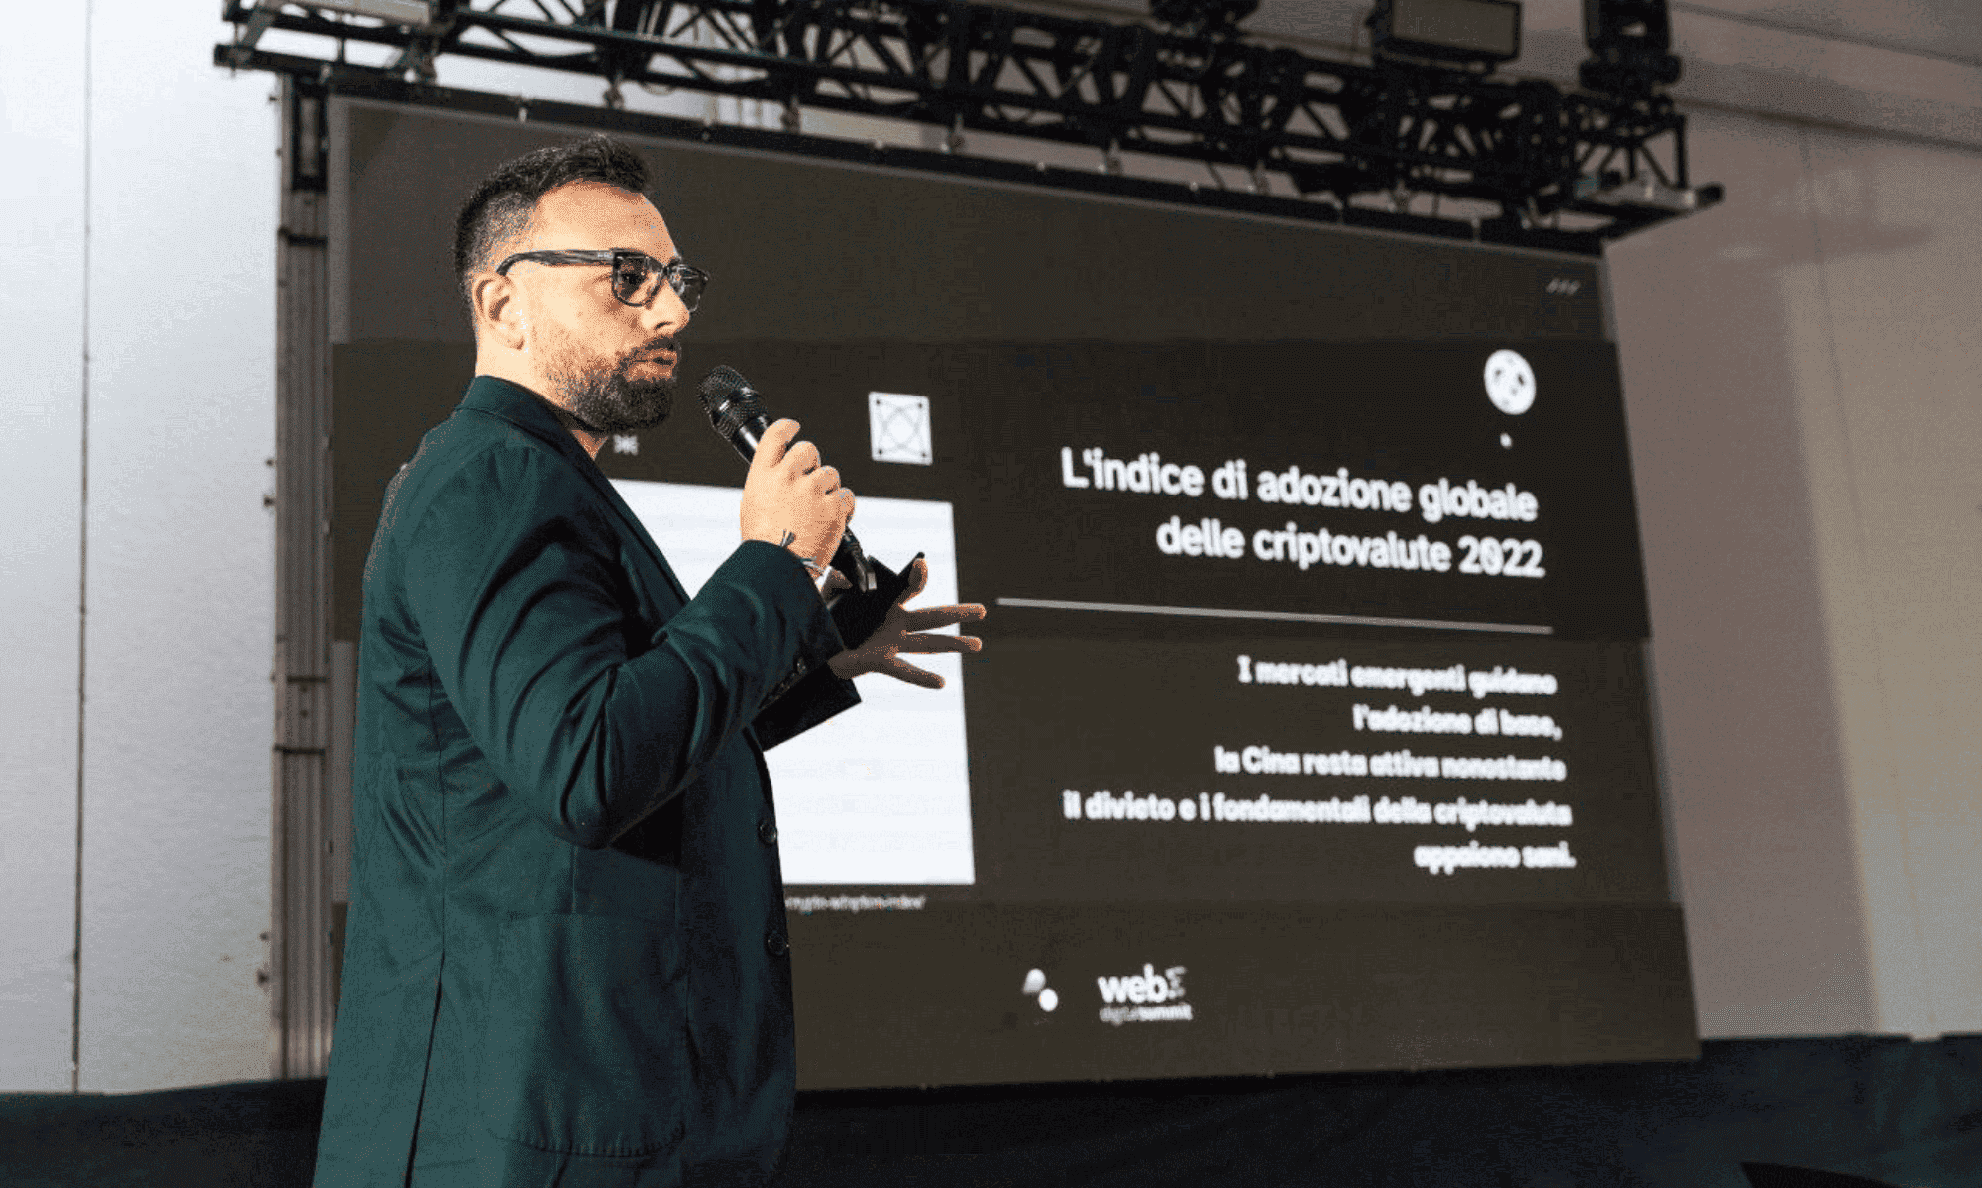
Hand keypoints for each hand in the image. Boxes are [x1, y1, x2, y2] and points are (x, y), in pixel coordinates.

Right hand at [739, 419, 853, 573]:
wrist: (779, 568)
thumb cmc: (764, 543)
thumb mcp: (752, 505)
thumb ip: (768, 483)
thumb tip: (779, 475)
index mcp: (763, 475)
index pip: (776, 435)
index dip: (788, 427)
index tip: (794, 427)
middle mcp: (788, 477)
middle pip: (808, 449)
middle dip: (812, 461)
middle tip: (809, 479)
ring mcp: (812, 491)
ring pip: (830, 473)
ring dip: (827, 487)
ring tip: (817, 509)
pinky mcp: (833, 507)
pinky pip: (847, 495)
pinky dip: (843, 505)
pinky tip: (832, 516)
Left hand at [826, 557, 985, 688]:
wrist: (814, 646)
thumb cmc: (825, 618)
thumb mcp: (829, 593)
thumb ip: (838, 581)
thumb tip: (844, 574)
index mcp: (886, 603)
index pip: (909, 587)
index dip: (918, 577)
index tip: (920, 566)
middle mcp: (894, 622)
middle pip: (932, 616)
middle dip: (957, 613)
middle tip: (981, 611)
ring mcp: (891, 642)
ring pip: (928, 643)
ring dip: (953, 644)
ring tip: (976, 644)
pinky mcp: (880, 660)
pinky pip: (904, 670)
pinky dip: (922, 677)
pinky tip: (942, 683)